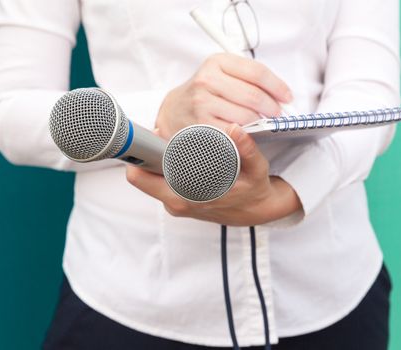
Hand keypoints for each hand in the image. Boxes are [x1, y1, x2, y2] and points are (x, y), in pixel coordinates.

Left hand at [126, 124, 300, 225]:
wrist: (258, 211)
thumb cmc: (254, 191)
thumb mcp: (256, 171)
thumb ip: (247, 150)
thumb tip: (236, 129)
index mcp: (184, 198)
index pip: (142, 176)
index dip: (142, 152)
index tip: (154, 132)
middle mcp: (175, 203)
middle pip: (142, 175)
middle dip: (148, 153)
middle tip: (163, 132)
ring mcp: (175, 203)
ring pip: (151, 177)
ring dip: (157, 159)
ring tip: (171, 141)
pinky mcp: (179, 200)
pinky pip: (161, 180)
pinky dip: (165, 166)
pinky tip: (178, 154)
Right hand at [156, 53, 292, 139]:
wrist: (175, 110)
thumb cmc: (206, 92)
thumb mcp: (222, 73)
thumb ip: (249, 78)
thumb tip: (282, 95)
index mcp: (216, 62)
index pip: (257, 72)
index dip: (277, 86)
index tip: (287, 97)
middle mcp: (207, 80)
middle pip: (253, 96)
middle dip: (272, 108)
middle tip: (277, 114)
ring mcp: (202, 103)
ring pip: (246, 116)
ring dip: (259, 123)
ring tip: (260, 123)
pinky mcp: (201, 124)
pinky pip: (234, 132)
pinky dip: (245, 134)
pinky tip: (247, 132)